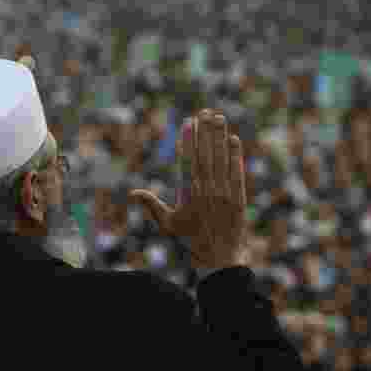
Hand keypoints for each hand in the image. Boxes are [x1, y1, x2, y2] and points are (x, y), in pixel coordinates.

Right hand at [130, 109, 248, 271]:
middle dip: (205, 131)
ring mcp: (223, 194)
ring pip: (221, 160)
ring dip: (220, 137)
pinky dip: (235, 155)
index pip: (188, 160)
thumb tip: (133, 192)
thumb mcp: (167, 224)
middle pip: (205, 155)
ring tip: (219, 117)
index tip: (188, 122)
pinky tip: (233, 139)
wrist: (218, 259)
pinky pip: (236, 172)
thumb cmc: (189, 240)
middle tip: (206, 112)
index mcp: (188, 194)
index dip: (188, 140)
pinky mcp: (238, 198)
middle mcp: (206, 191)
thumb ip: (151, 205)